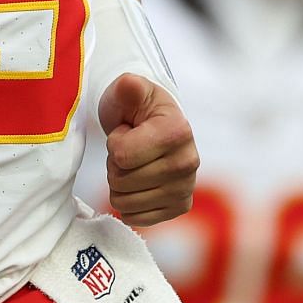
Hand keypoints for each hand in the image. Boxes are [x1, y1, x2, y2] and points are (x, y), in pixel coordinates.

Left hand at [100, 72, 197, 226]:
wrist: (154, 126)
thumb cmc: (137, 108)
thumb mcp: (128, 91)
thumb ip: (127, 87)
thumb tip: (129, 84)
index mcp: (178, 131)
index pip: (121, 156)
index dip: (114, 143)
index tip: (127, 131)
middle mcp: (189, 162)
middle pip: (121, 182)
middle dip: (115, 165)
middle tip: (128, 149)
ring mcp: (186, 188)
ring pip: (124, 203)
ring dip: (120, 185)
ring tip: (134, 164)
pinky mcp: (180, 207)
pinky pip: (135, 218)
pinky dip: (129, 204)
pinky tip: (139, 184)